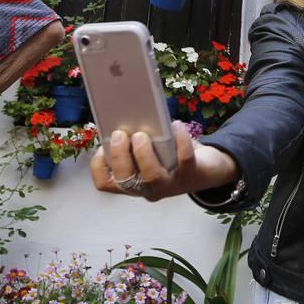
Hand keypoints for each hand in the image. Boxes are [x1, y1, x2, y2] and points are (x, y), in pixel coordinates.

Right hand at [90, 127, 236, 201]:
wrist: (205, 170)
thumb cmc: (169, 155)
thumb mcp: (149, 149)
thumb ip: (134, 141)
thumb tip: (124, 115)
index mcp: (133, 182)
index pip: (106, 184)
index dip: (98, 167)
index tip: (101, 146)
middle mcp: (148, 188)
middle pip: (126, 182)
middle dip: (119, 157)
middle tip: (120, 134)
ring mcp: (170, 184)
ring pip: (152, 177)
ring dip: (143, 154)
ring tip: (141, 134)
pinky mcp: (191, 174)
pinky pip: (184, 159)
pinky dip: (180, 140)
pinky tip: (175, 125)